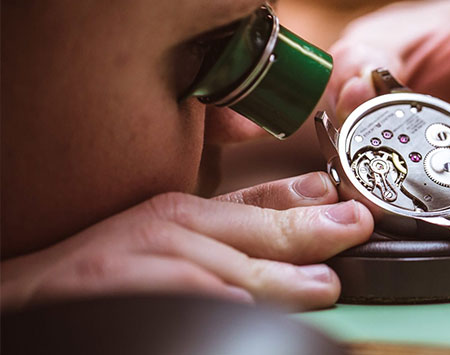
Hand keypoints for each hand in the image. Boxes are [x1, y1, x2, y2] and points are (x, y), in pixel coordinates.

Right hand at [1, 173, 372, 309]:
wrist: (33, 293)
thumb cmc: (116, 264)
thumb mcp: (182, 229)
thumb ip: (249, 214)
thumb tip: (318, 194)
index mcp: (183, 212)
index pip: (256, 211)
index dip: (309, 214)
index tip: (354, 217)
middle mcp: (165, 234)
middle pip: (246, 244)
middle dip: (300, 246)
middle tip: (343, 257)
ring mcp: (144, 271)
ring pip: (219, 281)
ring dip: (270, 288)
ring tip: (318, 290)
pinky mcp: (120, 299)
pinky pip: (183, 306)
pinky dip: (216, 312)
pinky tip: (248, 317)